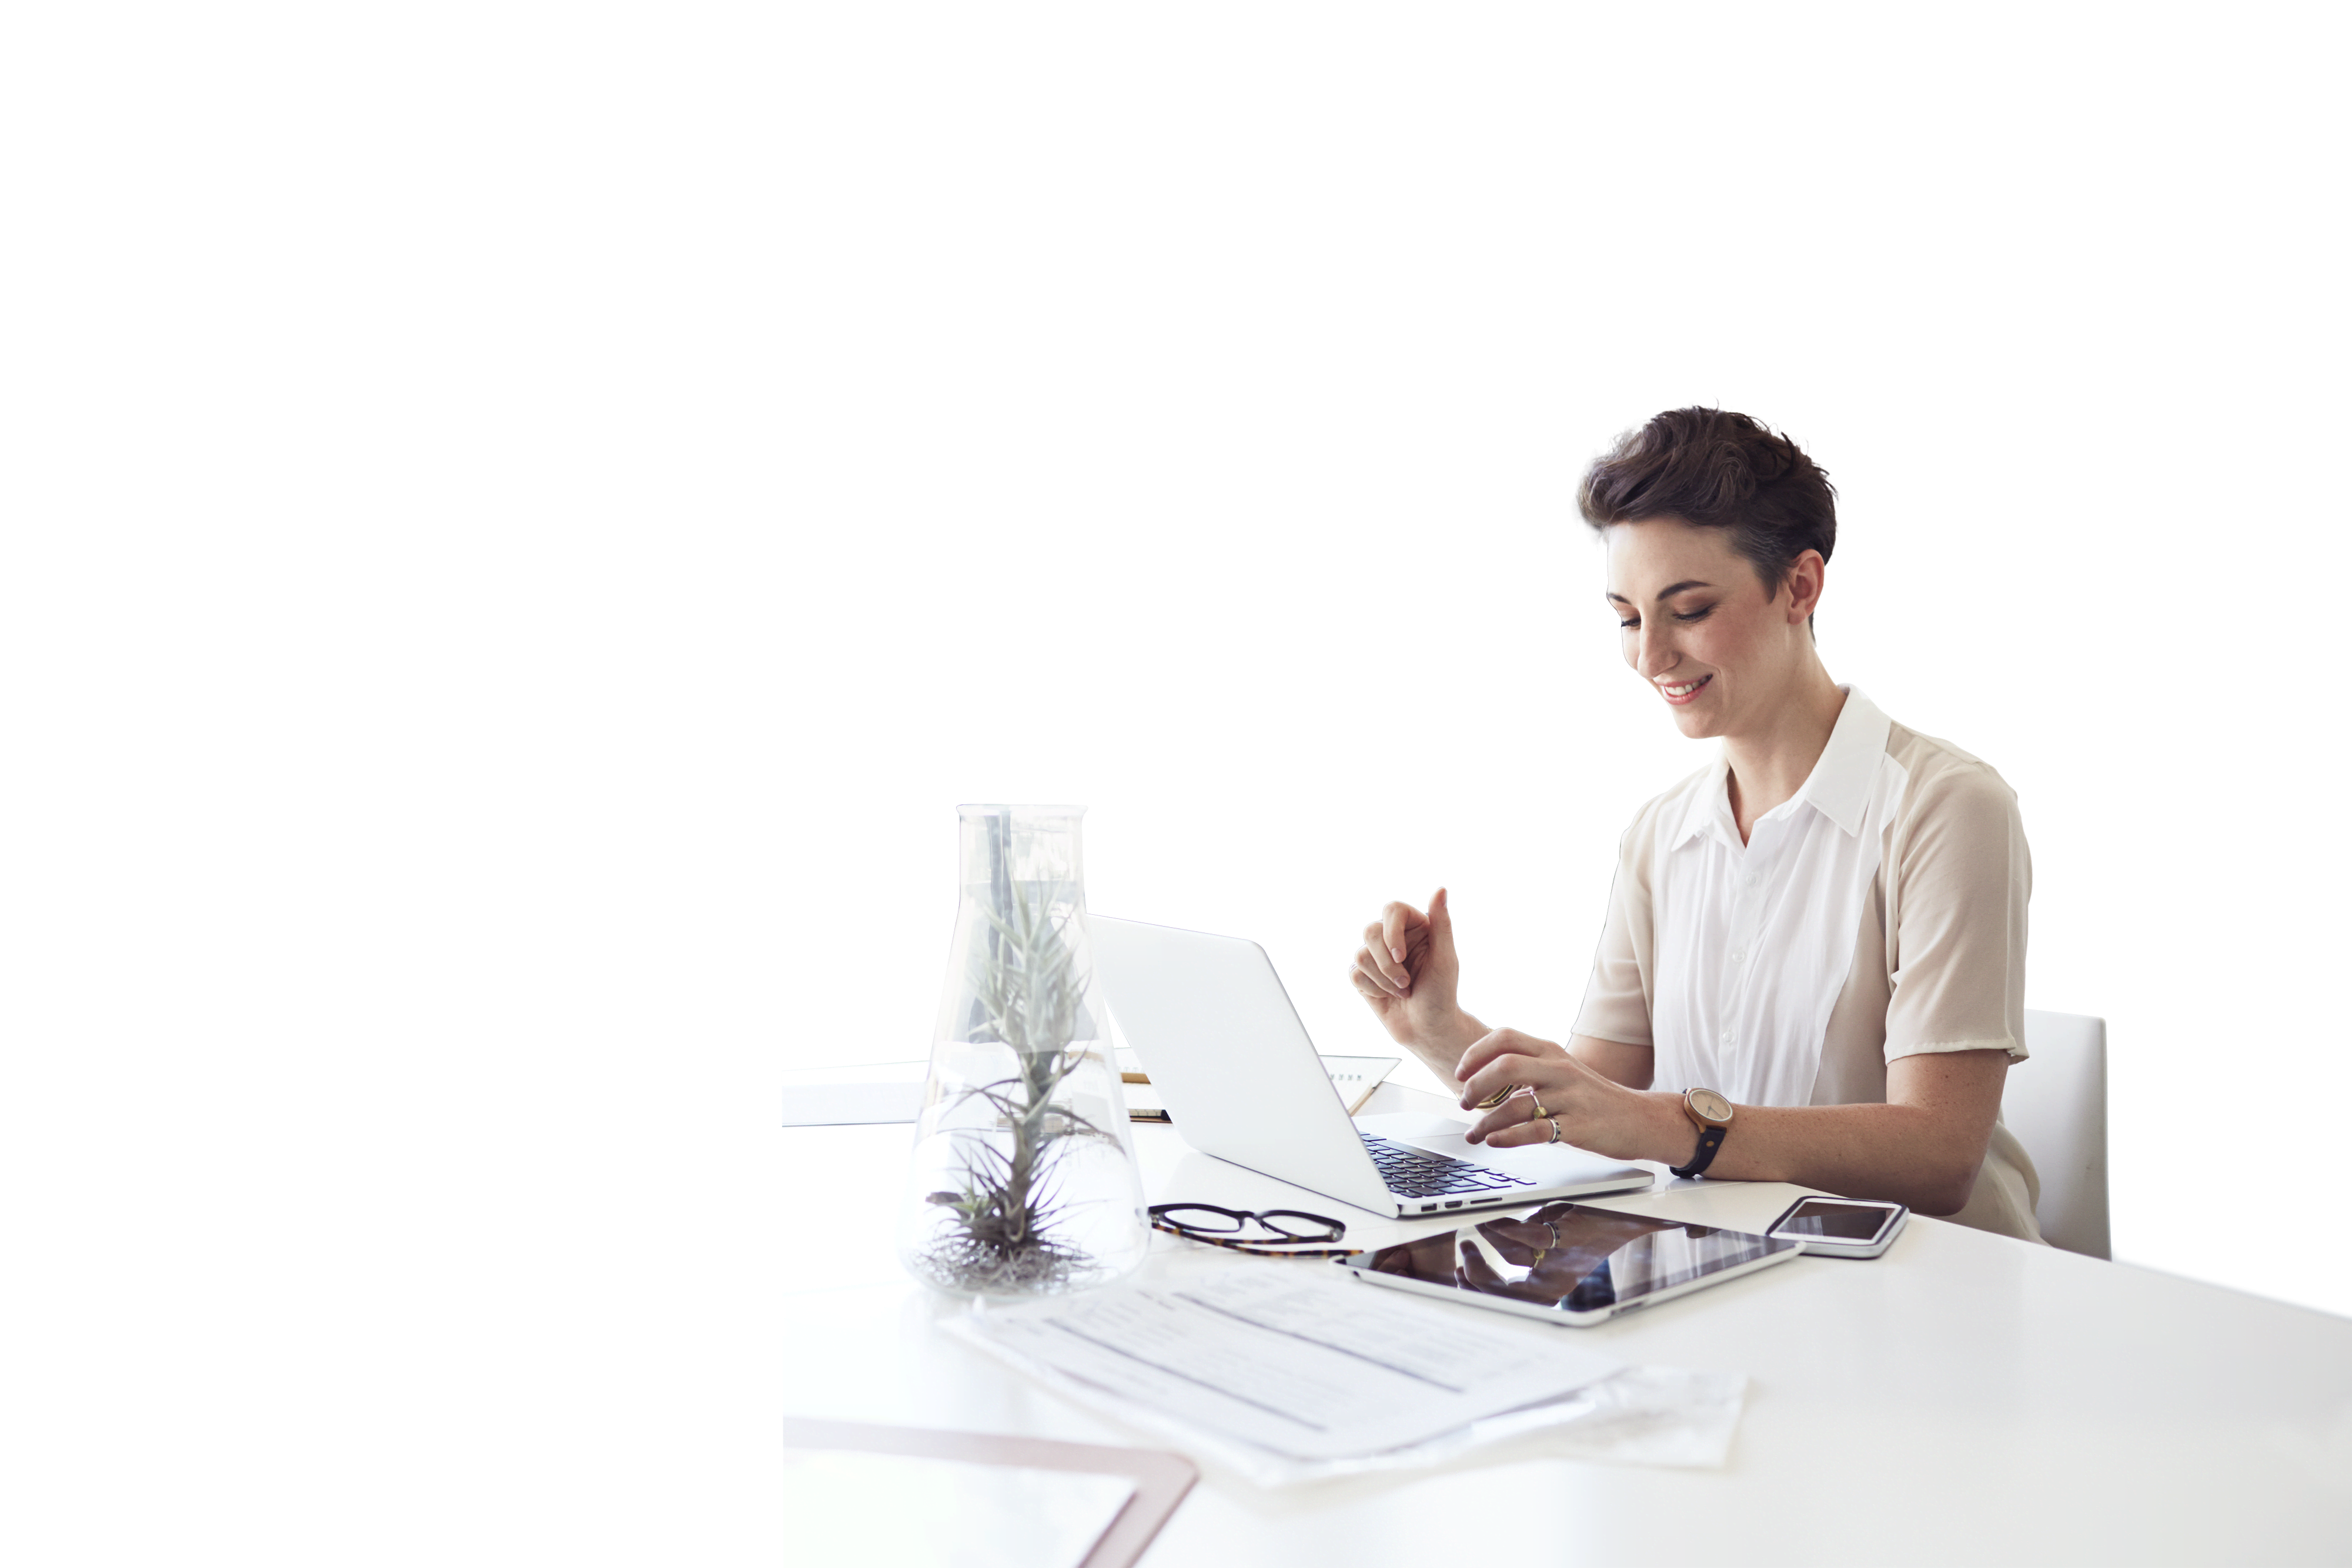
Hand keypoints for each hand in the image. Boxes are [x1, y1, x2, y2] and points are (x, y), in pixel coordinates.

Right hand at [1346, 887, 1464, 1052]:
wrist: (1428, 1030)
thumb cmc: (1441, 994)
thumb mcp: (1445, 960)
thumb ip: (1442, 925)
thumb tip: (1441, 890)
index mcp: (1416, 928)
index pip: (1392, 910)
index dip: (1392, 931)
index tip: (1401, 956)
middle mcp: (1395, 938)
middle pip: (1371, 931)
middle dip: (1387, 963)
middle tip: (1406, 982)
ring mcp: (1378, 957)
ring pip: (1361, 954)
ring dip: (1383, 980)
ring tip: (1403, 992)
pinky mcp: (1365, 976)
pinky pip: (1355, 973)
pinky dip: (1373, 988)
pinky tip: (1388, 997)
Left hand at [1453, 1028, 1659, 1160]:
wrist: (1640, 1119)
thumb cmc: (1594, 1098)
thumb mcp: (1563, 1072)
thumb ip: (1530, 1069)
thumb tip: (1483, 1079)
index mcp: (1551, 1052)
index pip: (1504, 1038)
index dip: (1475, 1053)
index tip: (1460, 1072)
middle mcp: (1559, 1069)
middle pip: (1505, 1066)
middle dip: (1475, 1086)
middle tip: (1464, 1103)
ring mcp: (1570, 1097)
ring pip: (1516, 1105)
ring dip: (1486, 1123)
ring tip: (1474, 1134)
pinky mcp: (1578, 1126)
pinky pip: (1535, 1131)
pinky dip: (1508, 1137)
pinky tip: (1495, 1141)